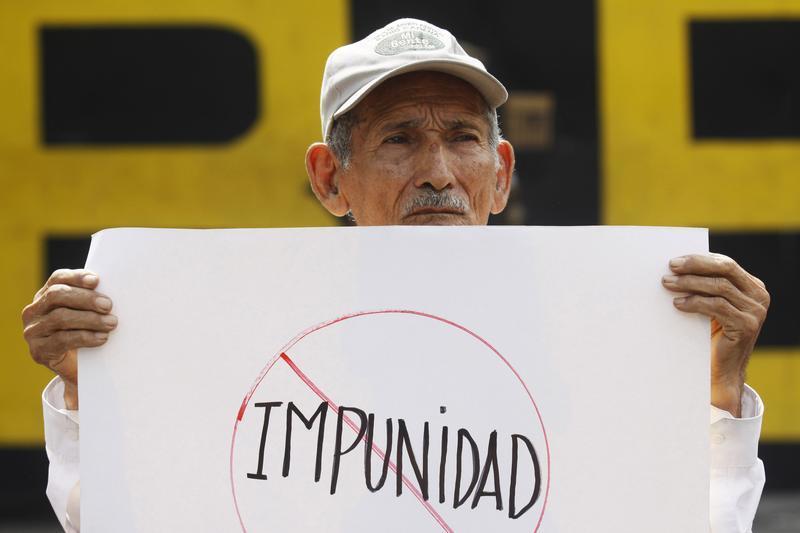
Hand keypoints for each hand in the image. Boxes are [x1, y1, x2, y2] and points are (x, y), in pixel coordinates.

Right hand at [22, 269, 116, 409]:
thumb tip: (115, 288)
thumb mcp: (85, 314)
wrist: (78, 370)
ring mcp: (33, 331)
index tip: (96, 281)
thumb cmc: (85, 333)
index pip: (58, 279)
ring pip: (60, 317)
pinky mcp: (39, 351)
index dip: (76, 277)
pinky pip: (62, 340)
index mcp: (45, 295)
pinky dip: (85, 337)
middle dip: (86, 298)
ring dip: (90, 319)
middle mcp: (34, 311)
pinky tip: (102, 338)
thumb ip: (91, 301)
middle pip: (57, 295)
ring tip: (111, 322)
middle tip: (108, 305)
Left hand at [662, 254, 768, 416]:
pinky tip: (678, 303)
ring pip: (719, 286)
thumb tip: (677, 267)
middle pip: (725, 269)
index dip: (699, 259)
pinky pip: (717, 306)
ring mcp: (756, 311)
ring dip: (689, 283)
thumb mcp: (711, 305)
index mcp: (752, 286)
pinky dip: (695, 302)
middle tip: (670, 267)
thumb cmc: (710, 334)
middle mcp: (759, 296)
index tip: (674, 260)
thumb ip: (705, 286)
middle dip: (695, 265)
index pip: (725, 264)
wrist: (721, 370)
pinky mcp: (747, 325)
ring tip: (667, 284)